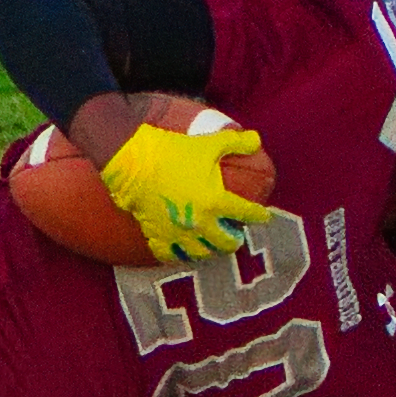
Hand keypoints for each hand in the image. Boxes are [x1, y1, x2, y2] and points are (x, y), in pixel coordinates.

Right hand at [100, 120, 271, 264]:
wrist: (133, 161)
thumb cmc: (173, 151)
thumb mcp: (209, 144)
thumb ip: (236, 143)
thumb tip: (257, 140)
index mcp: (216, 201)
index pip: (246, 213)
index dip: (258, 215)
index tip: (263, 216)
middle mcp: (200, 223)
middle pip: (226, 243)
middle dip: (235, 239)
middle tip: (236, 235)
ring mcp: (178, 234)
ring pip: (203, 254)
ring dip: (211, 250)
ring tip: (213, 244)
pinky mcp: (158, 237)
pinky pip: (173, 256)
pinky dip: (182, 255)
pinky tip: (185, 250)